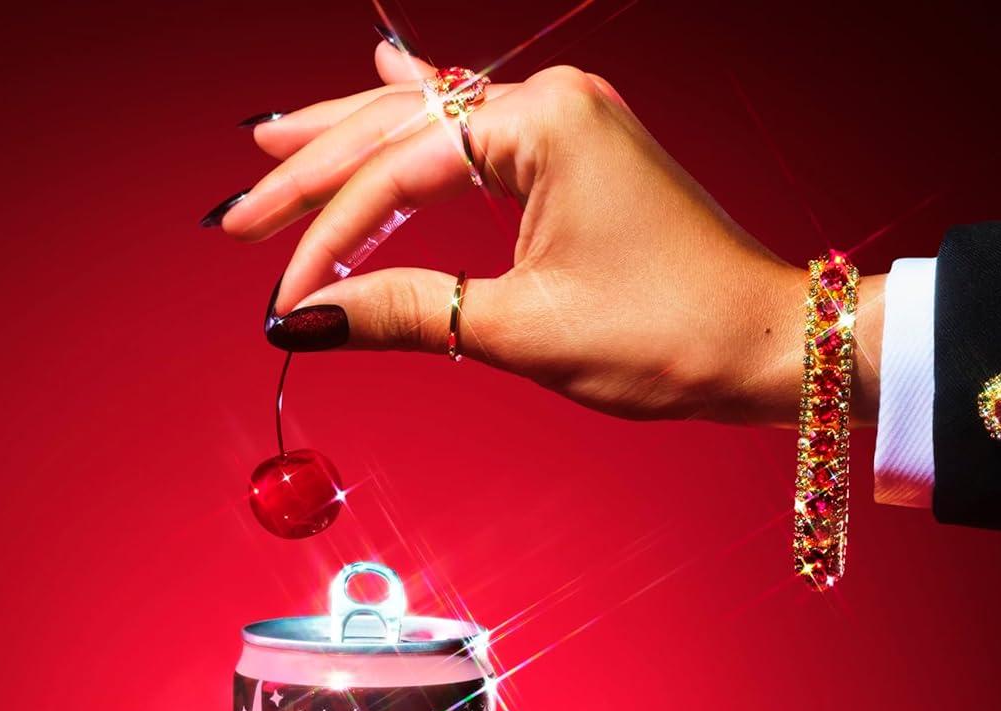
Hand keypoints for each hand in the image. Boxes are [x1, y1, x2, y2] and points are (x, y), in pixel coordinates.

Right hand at [214, 42, 881, 425]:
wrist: (764, 344)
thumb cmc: (665, 334)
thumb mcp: (521, 329)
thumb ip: (404, 313)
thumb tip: (304, 322)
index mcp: (543, 124)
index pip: (396, 175)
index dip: (327, 240)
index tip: (281, 296)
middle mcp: (552, 100)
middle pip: (399, 130)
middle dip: (311, 172)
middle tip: (235, 212)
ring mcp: (565, 122)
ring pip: (430, 124)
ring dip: (350, 141)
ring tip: (273, 139)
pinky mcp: (574, 154)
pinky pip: (473, 130)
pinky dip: (419, 123)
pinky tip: (384, 76)